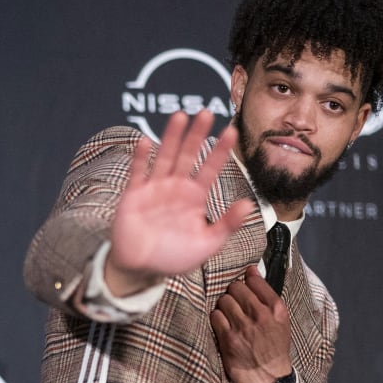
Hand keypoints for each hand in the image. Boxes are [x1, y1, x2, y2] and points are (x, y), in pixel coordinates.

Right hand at [106, 110, 254, 296]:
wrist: (142, 269)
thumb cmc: (174, 257)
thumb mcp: (207, 244)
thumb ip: (226, 225)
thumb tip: (248, 205)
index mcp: (195, 197)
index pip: (210, 169)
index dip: (220, 150)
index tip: (231, 132)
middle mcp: (176, 187)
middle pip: (188, 155)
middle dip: (197, 135)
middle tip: (207, 113)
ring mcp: (154, 188)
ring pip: (165, 157)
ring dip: (172, 137)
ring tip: (180, 116)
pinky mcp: (134, 195)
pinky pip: (138, 173)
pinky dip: (141, 158)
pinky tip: (146, 141)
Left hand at [210, 265, 292, 382]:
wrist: (269, 376)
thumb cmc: (274, 346)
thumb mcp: (281, 320)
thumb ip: (266, 295)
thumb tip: (251, 271)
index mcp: (276, 309)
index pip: (254, 280)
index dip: (246, 281)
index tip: (245, 286)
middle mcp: (260, 316)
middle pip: (236, 287)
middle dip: (233, 293)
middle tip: (235, 302)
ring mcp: (243, 327)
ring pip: (224, 300)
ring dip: (224, 306)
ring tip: (230, 315)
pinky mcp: (228, 338)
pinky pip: (215, 316)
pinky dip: (217, 318)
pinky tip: (223, 324)